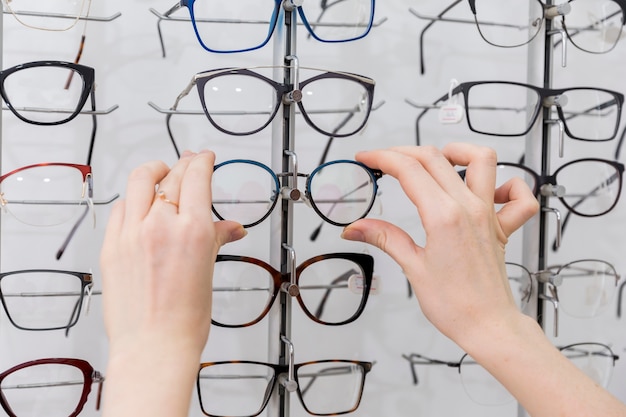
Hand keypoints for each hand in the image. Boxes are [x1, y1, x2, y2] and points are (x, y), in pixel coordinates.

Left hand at [100, 150, 245, 358]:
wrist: (153, 347)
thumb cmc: (185, 320)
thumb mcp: (208, 272)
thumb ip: (217, 240)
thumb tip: (231, 229)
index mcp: (193, 231)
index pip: (196, 178)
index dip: (202, 161)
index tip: (205, 157)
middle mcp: (161, 225)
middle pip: (171, 176)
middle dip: (182, 163)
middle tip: (188, 162)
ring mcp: (131, 234)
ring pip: (139, 182)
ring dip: (153, 172)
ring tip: (160, 173)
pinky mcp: (111, 247)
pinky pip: (120, 209)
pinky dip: (132, 200)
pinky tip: (138, 204)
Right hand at [341, 143, 537, 346]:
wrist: (487, 326)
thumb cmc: (454, 305)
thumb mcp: (412, 267)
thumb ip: (384, 238)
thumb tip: (355, 228)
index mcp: (443, 216)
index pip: (408, 170)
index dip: (382, 158)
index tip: (366, 158)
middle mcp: (469, 208)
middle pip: (435, 158)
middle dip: (404, 152)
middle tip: (384, 161)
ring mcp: (489, 214)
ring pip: (483, 160)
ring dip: (459, 151)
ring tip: (439, 159)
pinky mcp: (502, 227)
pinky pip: (518, 196)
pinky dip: (507, 186)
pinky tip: (487, 191)